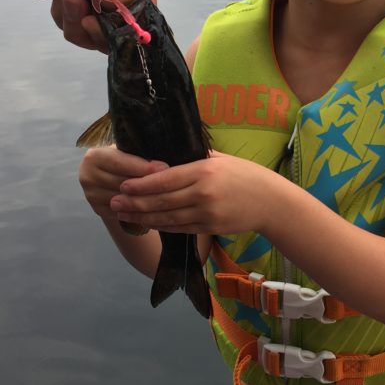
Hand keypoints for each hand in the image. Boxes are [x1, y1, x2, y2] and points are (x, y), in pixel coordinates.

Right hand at [79, 147, 166, 225]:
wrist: (108, 173)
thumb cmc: (123, 158)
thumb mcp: (126, 150)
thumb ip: (136, 152)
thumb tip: (161, 158)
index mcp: (94, 156)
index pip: (120, 162)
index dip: (142, 166)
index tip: (163, 168)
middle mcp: (87, 176)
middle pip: (121, 182)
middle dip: (146, 183)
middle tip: (169, 183)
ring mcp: (91, 195)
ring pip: (123, 199)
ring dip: (143, 197)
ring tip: (163, 193)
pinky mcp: (98, 210)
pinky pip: (122, 211)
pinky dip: (137, 208)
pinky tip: (152, 205)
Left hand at [109, 152, 275, 234]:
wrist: (271, 202)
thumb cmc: (246, 176)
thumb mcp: (222, 159)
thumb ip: (196, 159)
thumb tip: (168, 156)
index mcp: (204, 171)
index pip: (164, 179)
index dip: (141, 184)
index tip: (123, 185)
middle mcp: (203, 193)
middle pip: (161, 200)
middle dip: (134, 202)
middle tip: (113, 202)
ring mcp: (206, 213)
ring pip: (167, 217)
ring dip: (142, 216)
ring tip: (123, 214)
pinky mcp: (210, 228)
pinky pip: (180, 228)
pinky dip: (162, 225)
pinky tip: (148, 222)